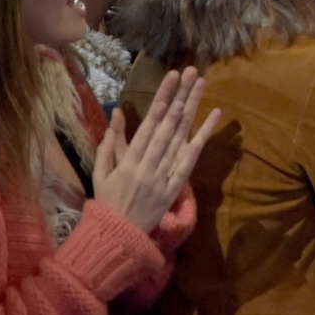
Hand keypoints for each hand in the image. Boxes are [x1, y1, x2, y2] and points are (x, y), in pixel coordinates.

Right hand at [95, 68, 220, 235]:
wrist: (118, 235)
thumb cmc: (108, 201)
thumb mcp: (101, 174)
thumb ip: (108, 144)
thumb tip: (116, 115)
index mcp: (128, 165)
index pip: (145, 133)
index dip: (157, 113)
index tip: (167, 93)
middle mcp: (147, 169)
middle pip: (166, 131)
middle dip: (177, 102)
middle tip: (188, 80)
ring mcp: (163, 178)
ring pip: (180, 141)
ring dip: (191, 114)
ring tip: (198, 91)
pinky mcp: (175, 187)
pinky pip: (190, 162)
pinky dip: (201, 140)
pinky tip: (212, 119)